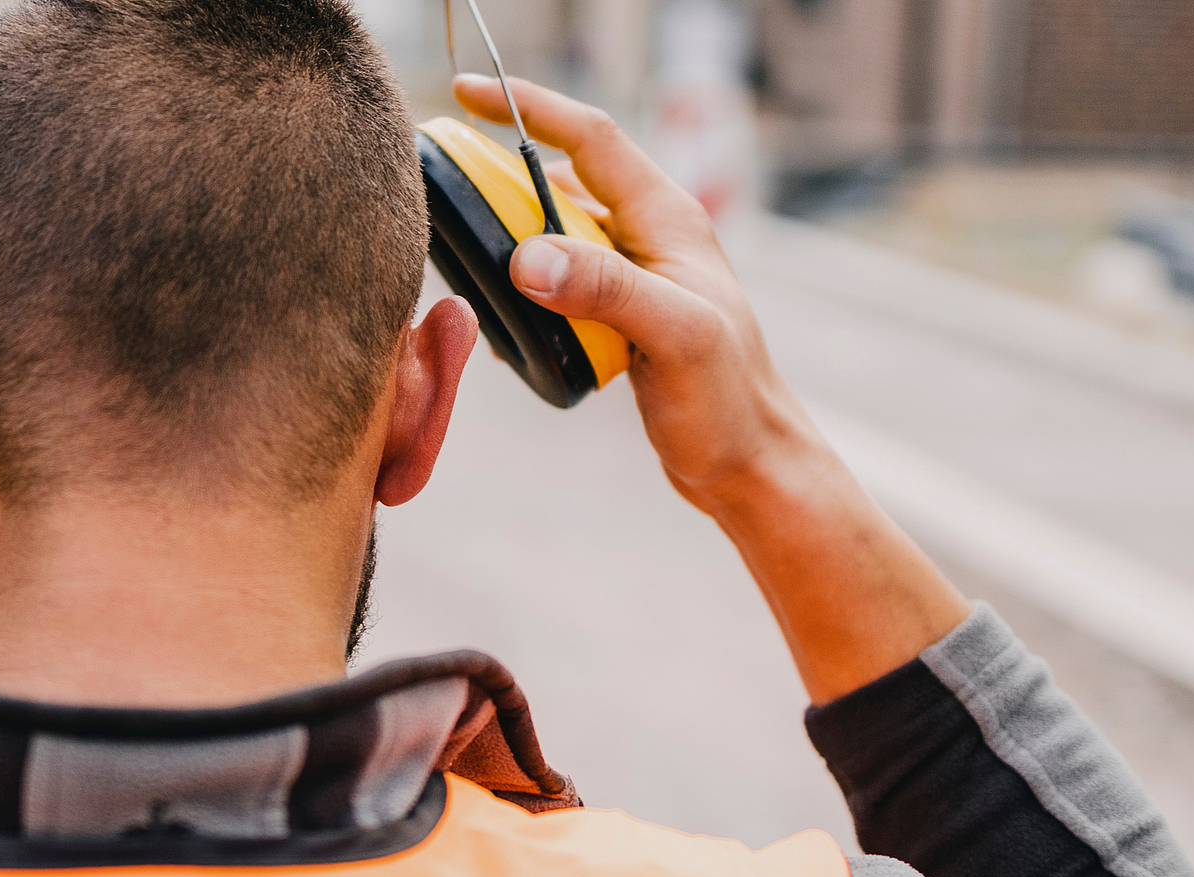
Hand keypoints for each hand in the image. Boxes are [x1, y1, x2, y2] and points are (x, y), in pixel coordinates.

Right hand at [450, 75, 826, 515]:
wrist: (747, 466)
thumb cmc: (727, 402)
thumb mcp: (673, 336)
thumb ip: (605, 289)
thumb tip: (526, 256)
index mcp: (667, 219)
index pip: (590, 138)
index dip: (528, 108)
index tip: (468, 94)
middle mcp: (648, 235)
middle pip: (559, 181)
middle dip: (501, 176)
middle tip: (447, 186)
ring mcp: (631, 275)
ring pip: (552, 232)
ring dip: (508, 238)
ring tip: (469, 260)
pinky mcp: (616, 314)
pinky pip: (555, 281)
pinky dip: (523, 291)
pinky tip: (509, 326)